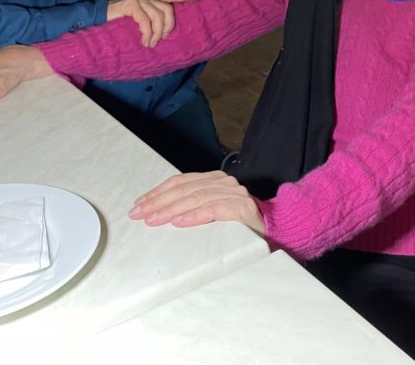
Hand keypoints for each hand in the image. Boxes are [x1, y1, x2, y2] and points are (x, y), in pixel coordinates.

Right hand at [106, 0, 198, 47]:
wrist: (98, 20)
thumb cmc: (119, 25)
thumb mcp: (139, 25)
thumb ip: (151, 26)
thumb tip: (164, 37)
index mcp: (151, 2)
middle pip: (168, 9)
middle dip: (169, 26)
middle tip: (162, 39)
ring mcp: (139, 0)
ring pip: (158, 15)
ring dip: (157, 32)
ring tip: (151, 43)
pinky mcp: (131, 4)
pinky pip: (145, 19)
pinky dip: (147, 32)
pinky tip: (144, 41)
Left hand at [129, 170, 264, 236]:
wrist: (275, 233)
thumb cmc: (239, 227)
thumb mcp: (212, 212)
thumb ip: (193, 206)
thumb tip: (159, 213)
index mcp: (215, 181)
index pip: (181, 182)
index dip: (158, 192)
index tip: (139, 205)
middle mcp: (225, 183)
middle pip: (185, 189)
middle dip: (158, 202)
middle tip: (139, 214)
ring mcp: (235, 194)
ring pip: (196, 197)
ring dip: (171, 209)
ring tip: (153, 220)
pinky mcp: (242, 208)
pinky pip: (213, 209)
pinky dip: (194, 215)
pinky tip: (178, 222)